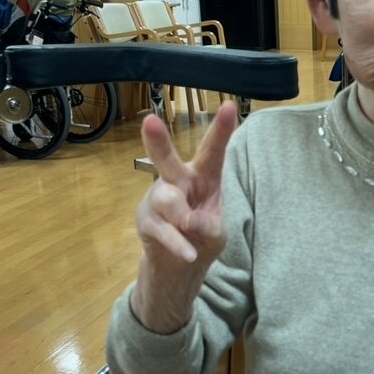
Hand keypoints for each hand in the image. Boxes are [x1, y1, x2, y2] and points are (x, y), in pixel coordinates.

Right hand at [131, 102, 237, 331]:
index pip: (213, 152)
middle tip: (149, 121)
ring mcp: (158, 199)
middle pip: (167, 160)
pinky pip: (161, 229)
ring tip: (192, 228)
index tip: (228, 106)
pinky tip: (189, 253)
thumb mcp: (217, 233)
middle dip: (158, 141)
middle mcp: (178, 181)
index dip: (221, 130)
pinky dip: (178, 242)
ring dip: (182, 216)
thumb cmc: (203, 236)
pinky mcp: (146, 220)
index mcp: (204, 177)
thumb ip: (210, 226)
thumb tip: (191, 221)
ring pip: (167, 199)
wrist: (179, 267)